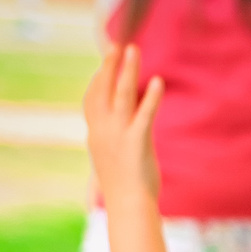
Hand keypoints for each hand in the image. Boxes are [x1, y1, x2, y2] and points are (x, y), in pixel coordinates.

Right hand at [83, 43, 162, 204]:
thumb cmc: (124, 185)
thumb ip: (113, 137)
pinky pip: (144, 114)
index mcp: (95, 133)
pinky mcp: (137, 142)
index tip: (106, 61)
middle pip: (103, 89)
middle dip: (109, 65)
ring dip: (127, 70)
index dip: (97, 78)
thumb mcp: (113, 156)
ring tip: (133, 50)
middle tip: (117, 45)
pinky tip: (158, 82)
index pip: (92, 98)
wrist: (128, 206)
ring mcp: (118, 135)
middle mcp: (102, 130)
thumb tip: (120, 126)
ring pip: (121, 94)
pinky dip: (151, 97)